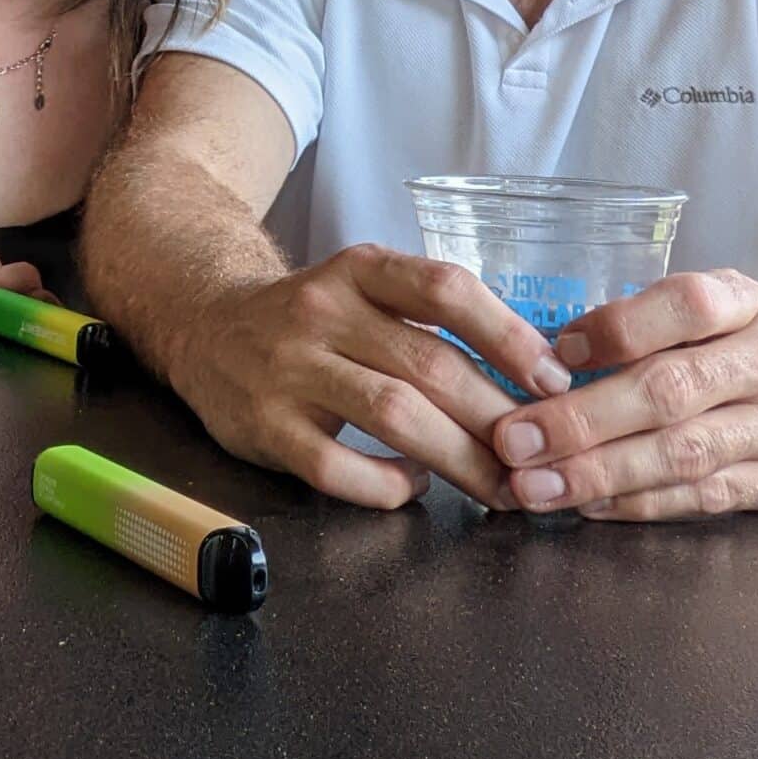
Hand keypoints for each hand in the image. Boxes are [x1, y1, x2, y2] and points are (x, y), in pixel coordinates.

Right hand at [164, 244, 572, 510]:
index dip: (508, 335)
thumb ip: (430, 320)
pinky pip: (336, 467)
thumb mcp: (364, 290)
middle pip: (430, 364)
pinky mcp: (264, 425)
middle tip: (540, 458)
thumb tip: (531, 377)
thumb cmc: (311, 318)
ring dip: (458, 459)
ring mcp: (290, 368)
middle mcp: (323, 310)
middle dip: (497, 419)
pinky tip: (411, 488)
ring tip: (498, 489)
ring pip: (392, 415)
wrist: (203, 326)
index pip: (445, 288)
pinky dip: (385, 485)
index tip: (554, 379)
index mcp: (359, 269)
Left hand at [492, 269, 757, 519]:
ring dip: (598, 474)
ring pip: (681, 455)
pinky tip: (590, 505)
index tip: (557, 351)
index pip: (685, 307)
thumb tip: (558, 347)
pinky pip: (703, 498)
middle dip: (582, 419)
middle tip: (517, 437)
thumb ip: (659, 319)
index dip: (617, 328)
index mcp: (750, 305)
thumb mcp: (736, 305)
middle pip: (670, 392)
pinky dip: (641, 504)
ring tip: (535, 485)